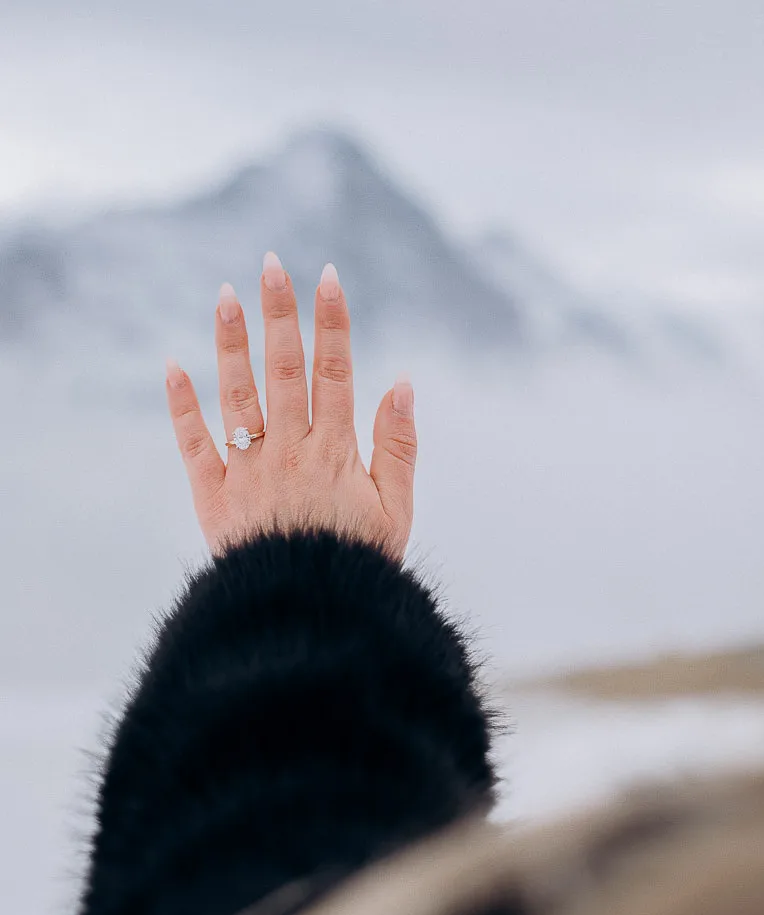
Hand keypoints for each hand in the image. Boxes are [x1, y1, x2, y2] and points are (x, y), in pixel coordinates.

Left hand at [164, 252, 416, 561]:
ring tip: (226, 295)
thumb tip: (402, 383)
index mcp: (335, 452)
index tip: (326, 277)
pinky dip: (182, 406)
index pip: (334, 373)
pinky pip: (194, 444)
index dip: (332, 323)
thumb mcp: (396, 510)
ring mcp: (247, 470)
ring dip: (231, 343)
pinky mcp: (213, 495)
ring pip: (238, 394)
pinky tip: (173, 365)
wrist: (305, 613)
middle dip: (279, 314)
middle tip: (272, 265)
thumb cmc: (357, 563)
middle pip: (283, 370)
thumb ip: (399, 446)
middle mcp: (289, 450)